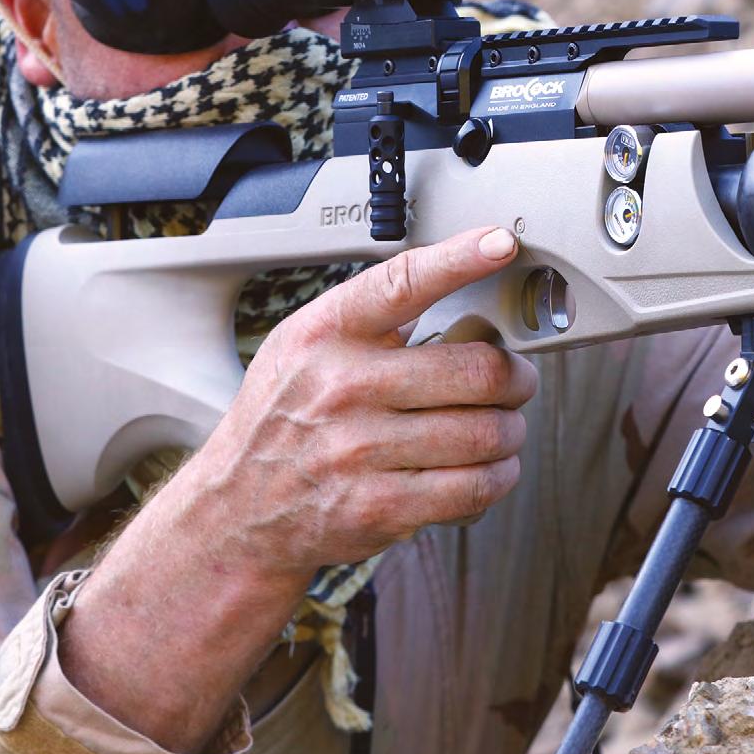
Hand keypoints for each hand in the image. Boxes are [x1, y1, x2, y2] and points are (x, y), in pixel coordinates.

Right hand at [178, 225, 537, 583]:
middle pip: (477, 370)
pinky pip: (474, 487)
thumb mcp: (302, 347)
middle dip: (516, 378)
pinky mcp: (379, 507)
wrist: (237, 509)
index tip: (500, 243)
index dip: (459, 260)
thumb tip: (460, 292)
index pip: (402, 283)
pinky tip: (487, 469)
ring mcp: (359, 450)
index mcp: (327, 334)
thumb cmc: (284, 419)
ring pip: (487, 433)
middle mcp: (342, 386)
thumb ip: (369, 320)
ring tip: (502, 430)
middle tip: (517, 382)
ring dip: (511, 433)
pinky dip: (497, 477)